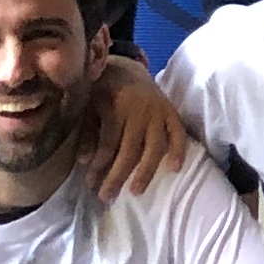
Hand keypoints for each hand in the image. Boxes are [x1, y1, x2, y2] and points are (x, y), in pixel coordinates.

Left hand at [76, 59, 191, 197]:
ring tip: (136, 191)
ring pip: (155, 146)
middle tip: (106, 196)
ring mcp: (158, 111)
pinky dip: (179, 150)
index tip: (90, 184)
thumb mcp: (88, 105)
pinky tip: (175, 168)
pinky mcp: (171, 112)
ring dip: (146, 171)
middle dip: (117, 176)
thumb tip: (84, 161)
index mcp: (115, 104)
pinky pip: (178, 133)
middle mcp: (140, 109)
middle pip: (130, 150)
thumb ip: (88, 132)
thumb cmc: (103, 90)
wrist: (127, 67)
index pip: (108, 142)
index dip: (98, 165)